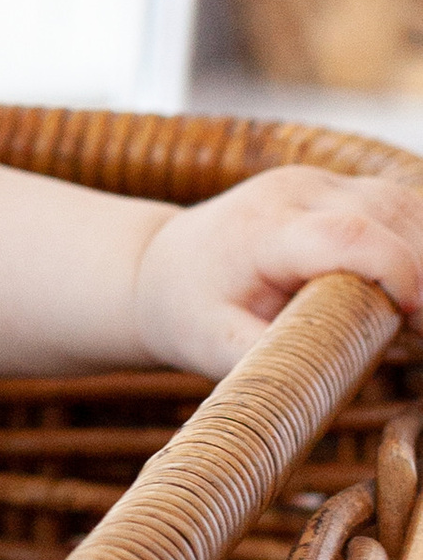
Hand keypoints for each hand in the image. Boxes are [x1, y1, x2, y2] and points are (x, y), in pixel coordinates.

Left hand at [131, 166, 422, 378]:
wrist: (162, 268)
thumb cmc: (189, 313)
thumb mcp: (215, 349)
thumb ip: (272, 361)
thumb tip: (331, 378)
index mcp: (259, 230)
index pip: (345, 234)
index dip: (396, 269)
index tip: (412, 318)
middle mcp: (292, 191)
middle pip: (388, 214)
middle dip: (420, 273)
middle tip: (417, 332)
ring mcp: (317, 182)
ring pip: (403, 203)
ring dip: (422, 254)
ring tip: (414, 316)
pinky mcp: (337, 187)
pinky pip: (399, 205)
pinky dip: (417, 242)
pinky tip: (410, 289)